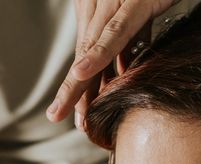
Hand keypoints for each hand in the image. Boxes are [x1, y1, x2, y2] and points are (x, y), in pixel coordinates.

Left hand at [46, 0, 181, 125]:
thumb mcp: (143, 12)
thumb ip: (131, 39)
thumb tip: (122, 70)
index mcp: (100, 7)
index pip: (88, 52)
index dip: (80, 84)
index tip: (72, 111)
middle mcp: (99, 2)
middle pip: (84, 53)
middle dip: (72, 89)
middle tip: (57, 115)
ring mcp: (114, 0)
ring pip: (92, 47)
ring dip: (78, 81)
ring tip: (65, 109)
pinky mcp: (135, 0)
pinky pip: (115, 31)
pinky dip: (98, 54)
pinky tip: (82, 72)